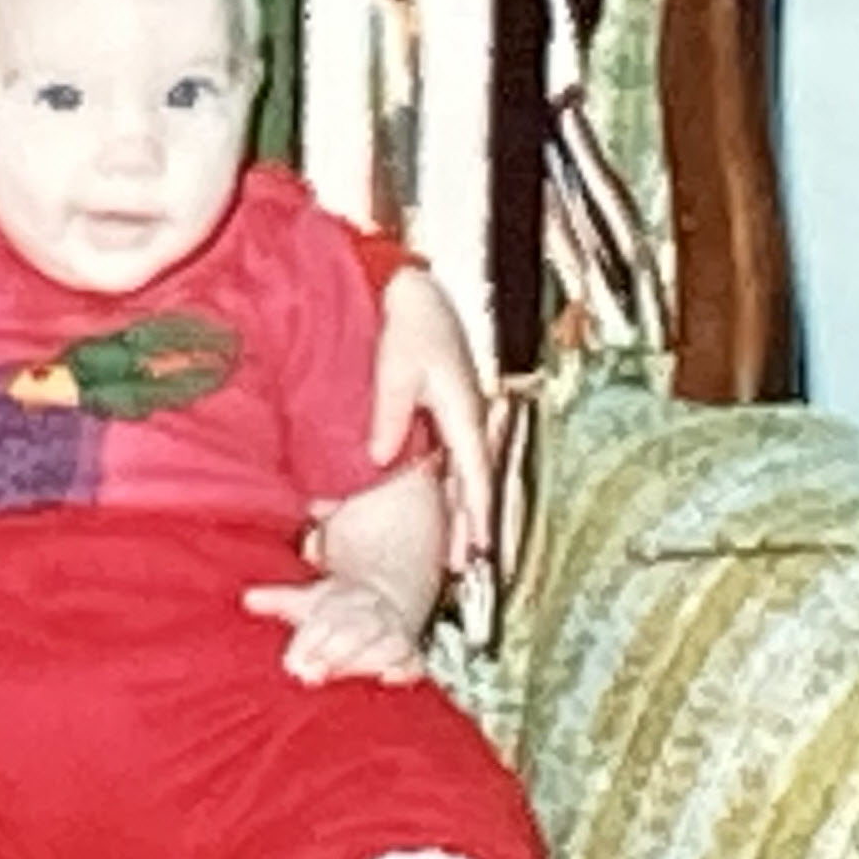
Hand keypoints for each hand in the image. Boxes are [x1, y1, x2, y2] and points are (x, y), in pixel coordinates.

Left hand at [242, 574, 425, 686]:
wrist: (382, 597)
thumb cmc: (335, 608)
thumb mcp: (306, 601)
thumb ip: (277, 601)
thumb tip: (248, 598)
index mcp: (342, 601)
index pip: (323, 620)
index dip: (308, 642)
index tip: (292, 664)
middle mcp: (368, 616)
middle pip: (354, 631)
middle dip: (334, 652)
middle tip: (310, 675)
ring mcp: (391, 633)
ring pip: (387, 644)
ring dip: (366, 661)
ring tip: (345, 679)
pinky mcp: (409, 654)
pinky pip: (413, 662)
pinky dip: (405, 670)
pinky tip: (389, 679)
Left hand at [368, 267, 495, 565]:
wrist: (414, 295)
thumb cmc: (407, 327)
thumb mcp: (394, 370)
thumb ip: (388, 416)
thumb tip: (380, 461)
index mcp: (463, 411)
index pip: (475, 473)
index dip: (476, 513)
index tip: (478, 547)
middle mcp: (468, 418)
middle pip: (474, 481)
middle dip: (472, 522)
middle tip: (467, 564)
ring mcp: (459, 415)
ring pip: (464, 472)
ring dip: (461, 508)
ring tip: (458, 547)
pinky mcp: (446, 411)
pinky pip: (452, 457)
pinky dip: (450, 485)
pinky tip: (440, 505)